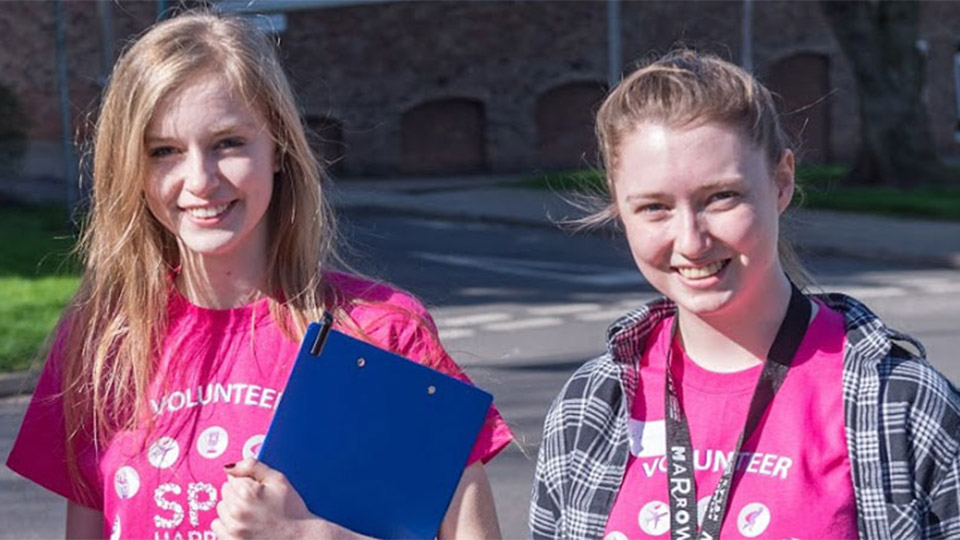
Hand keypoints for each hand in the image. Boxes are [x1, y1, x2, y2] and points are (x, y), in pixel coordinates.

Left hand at [212, 458, 367, 539]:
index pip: (233, 478)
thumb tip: (228, 467)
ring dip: (232, 508)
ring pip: (221, 508)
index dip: (247, 482)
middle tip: (257, 502)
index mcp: (248, 492)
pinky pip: (217, 525)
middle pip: (225, 492)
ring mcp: (233, 528)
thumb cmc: (291, 509)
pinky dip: (227, 523)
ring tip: (252, 514)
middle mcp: (237, 511)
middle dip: (238, 494)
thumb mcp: (278, 480)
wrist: (299, 538)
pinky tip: (244, 524)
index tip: (259, 491)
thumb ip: (252, 466)